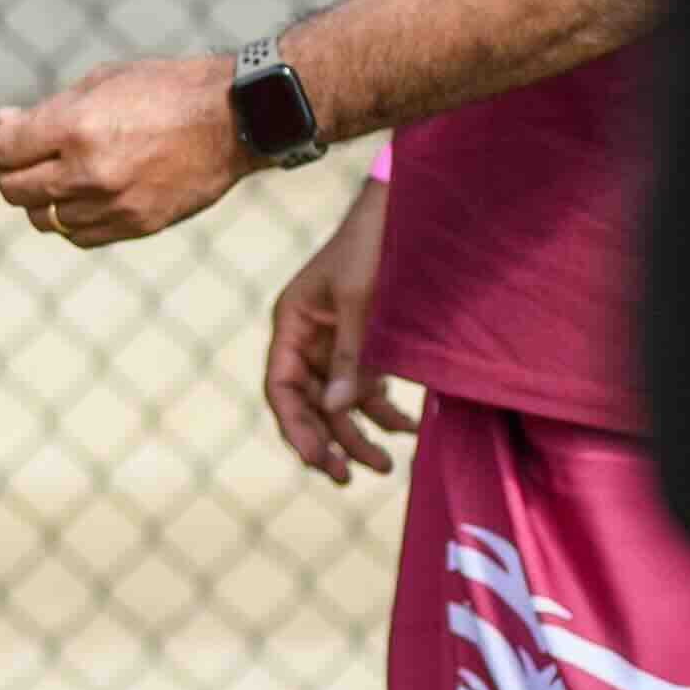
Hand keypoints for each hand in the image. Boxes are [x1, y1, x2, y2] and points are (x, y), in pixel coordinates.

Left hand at [0, 52, 246, 250]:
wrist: (234, 118)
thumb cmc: (166, 88)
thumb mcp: (102, 82)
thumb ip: (48, 110)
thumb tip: (2, 125)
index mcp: (75, 128)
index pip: (0, 149)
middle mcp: (87, 173)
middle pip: (14, 188)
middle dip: (5, 169)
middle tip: (12, 155)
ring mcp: (112, 205)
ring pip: (43, 217)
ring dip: (36, 197)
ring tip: (48, 174)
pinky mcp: (135, 226)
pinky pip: (79, 234)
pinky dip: (67, 218)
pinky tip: (76, 196)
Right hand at [261, 182, 421, 483]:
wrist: (406, 213)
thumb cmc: (373, 246)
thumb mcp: (361, 300)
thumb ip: (349, 356)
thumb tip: (336, 411)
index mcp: (292, 322)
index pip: (281, 387)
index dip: (294, 427)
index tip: (316, 459)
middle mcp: (309, 338)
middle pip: (308, 404)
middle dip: (329, 442)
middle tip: (349, 476)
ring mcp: (338, 344)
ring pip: (339, 404)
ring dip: (359, 436)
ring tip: (385, 465)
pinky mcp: (367, 346)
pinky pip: (368, 389)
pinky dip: (385, 411)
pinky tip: (408, 428)